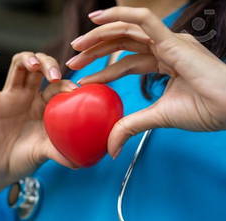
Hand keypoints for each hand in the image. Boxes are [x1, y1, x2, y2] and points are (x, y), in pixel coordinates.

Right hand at [0, 52, 77, 184]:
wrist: (1, 170)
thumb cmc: (25, 159)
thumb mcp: (44, 153)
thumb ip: (60, 153)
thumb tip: (81, 163)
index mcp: (44, 105)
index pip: (57, 84)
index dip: (65, 83)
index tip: (74, 90)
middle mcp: (28, 96)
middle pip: (39, 67)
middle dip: (48, 64)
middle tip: (54, 75)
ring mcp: (9, 97)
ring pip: (17, 66)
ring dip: (27, 59)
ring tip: (34, 65)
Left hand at [67, 7, 225, 157]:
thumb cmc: (205, 110)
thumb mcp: (157, 118)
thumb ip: (131, 127)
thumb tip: (111, 148)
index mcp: (164, 63)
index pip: (125, 63)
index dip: (103, 71)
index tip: (82, 80)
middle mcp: (165, 48)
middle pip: (122, 45)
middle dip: (95, 51)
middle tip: (72, 62)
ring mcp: (169, 41)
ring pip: (127, 31)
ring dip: (99, 36)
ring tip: (76, 46)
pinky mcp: (172, 39)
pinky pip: (143, 20)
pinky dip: (119, 15)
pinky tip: (96, 19)